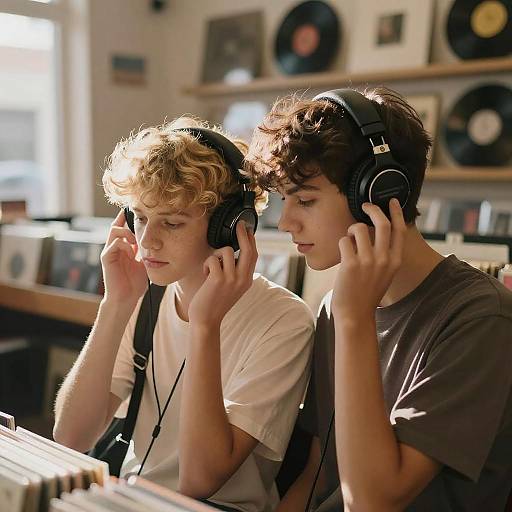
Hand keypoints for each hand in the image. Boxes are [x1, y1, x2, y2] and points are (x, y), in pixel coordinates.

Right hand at [100, 209, 146, 304]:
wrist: (126, 299)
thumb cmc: (135, 284)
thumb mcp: (144, 263)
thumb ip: (146, 252)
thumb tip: (158, 241)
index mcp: (123, 248)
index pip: (124, 228)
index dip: (130, 219)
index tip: (141, 212)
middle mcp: (115, 248)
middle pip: (117, 224)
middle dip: (128, 220)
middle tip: (140, 221)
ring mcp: (110, 252)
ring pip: (114, 230)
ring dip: (127, 232)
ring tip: (136, 240)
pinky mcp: (106, 258)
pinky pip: (114, 244)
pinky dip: (124, 244)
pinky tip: (132, 252)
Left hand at [188, 221, 257, 328]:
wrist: (206, 321)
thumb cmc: (215, 302)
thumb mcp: (232, 287)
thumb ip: (235, 272)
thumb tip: (232, 252)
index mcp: (247, 280)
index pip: (253, 255)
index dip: (251, 240)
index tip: (247, 229)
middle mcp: (243, 279)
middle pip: (248, 249)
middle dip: (243, 233)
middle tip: (239, 224)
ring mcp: (231, 279)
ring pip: (226, 251)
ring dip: (215, 255)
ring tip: (211, 268)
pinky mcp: (218, 279)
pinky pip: (212, 259)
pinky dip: (206, 264)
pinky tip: (205, 274)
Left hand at [331, 198, 405, 322]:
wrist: (355, 315)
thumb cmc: (366, 293)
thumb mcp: (384, 274)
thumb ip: (384, 256)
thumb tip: (375, 233)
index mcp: (395, 261)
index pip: (400, 230)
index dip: (396, 213)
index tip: (393, 201)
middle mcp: (385, 259)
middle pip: (382, 223)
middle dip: (373, 209)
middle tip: (366, 205)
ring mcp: (368, 261)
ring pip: (359, 228)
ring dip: (352, 230)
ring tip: (350, 241)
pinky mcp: (351, 264)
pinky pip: (344, 240)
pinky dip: (342, 243)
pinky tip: (342, 254)